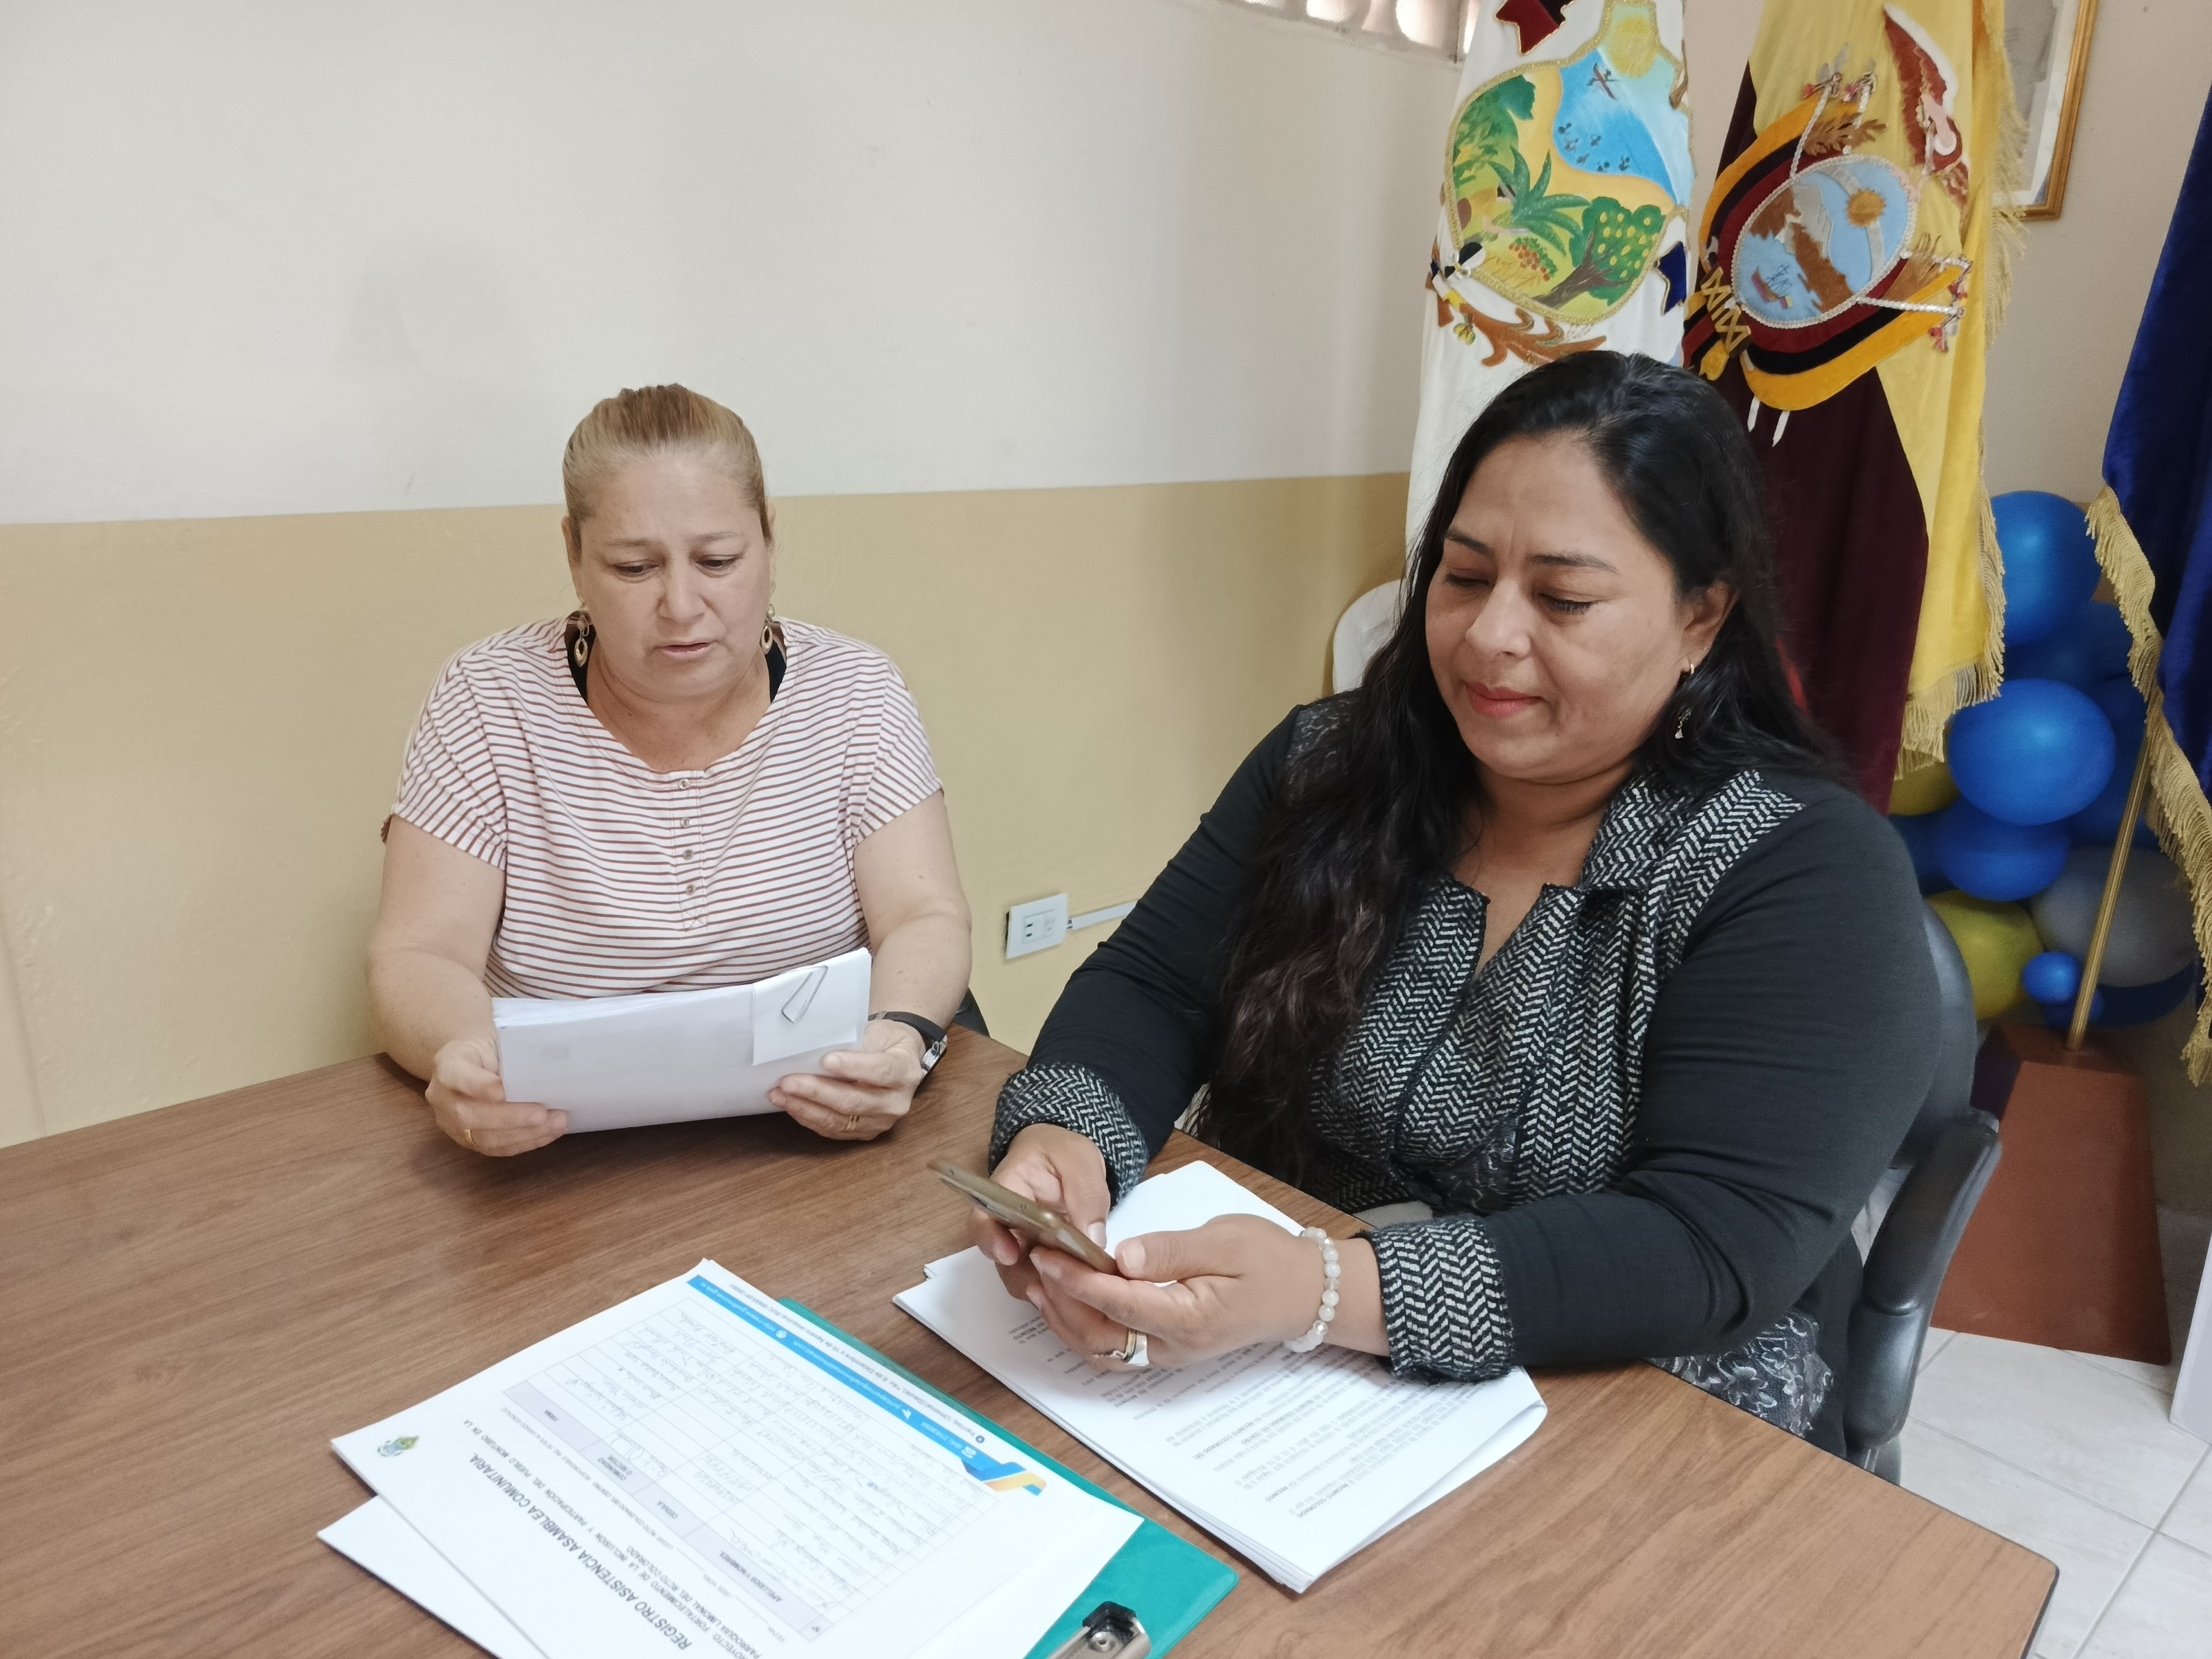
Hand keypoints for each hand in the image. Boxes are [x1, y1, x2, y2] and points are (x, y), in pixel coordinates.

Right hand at [427, 1036, 566, 1156]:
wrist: (474, 1062)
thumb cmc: (490, 1049)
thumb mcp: (495, 1038)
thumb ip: (512, 1052)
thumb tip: (548, 1068)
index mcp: (447, 1064)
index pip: (455, 1074)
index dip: (477, 1085)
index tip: (501, 1089)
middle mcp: (442, 1097)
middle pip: (468, 1114)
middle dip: (509, 1117)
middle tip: (542, 1114)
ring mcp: (452, 1123)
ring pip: (484, 1138)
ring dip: (524, 1134)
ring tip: (555, 1123)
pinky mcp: (469, 1141)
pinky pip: (496, 1148)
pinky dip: (526, 1142)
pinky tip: (548, 1133)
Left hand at [771, 1018, 926, 1141]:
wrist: (899, 1061)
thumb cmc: (885, 1042)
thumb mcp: (878, 1032)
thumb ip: (854, 1043)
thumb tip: (816, 1051)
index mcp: (905, 1072)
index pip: (880, 1071)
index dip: (853, 1067)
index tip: (826, 1060)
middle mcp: (895, 1103)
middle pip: (854, 1101)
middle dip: (817, 1091)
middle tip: (788, 1081)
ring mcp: (880, 1122)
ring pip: (839, 1121)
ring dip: (805, 1108)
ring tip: (779, 1094)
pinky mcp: (863, 1133)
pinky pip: (832, 1130)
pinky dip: (808, 1117)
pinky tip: (790, 1105)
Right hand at [966, 1125, 1118, 1348]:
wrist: (1065, 1159)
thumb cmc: (1065, 1153)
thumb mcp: (1081, 1162)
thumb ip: (1086, 1196)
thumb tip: (1092, 1239)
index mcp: (1006, 1189)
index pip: (983, 1218)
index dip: (990, 1240)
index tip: (1009, 1255)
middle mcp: (1005, 1222)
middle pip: (1000, 1257)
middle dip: (1024, 1275)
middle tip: (1056, 1284)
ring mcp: (1019, 1242)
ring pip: (1019, 1275)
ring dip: (1043, 1287)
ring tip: (1072, 1291)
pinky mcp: (1035, 1257)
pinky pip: (1039, 1279)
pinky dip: (1055, 1290)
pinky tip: (1077, 1291)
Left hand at [1032, 1217, 1333, 1368]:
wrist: (1303, 1293)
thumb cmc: (1269, 1260)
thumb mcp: (1225, 1241)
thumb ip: (1172, 1251)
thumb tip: (1123, 1258)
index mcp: (1189, 1319)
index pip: (1120, 1303)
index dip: (1078, 1280)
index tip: (1049, 1254)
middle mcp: (1174, 1347)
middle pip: (1101, 1337)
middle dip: (1061, 1304)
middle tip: (1035, 1265)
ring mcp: (1169, 1353)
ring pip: (1102, 1349)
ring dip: (1067, 1320)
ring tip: (1041, 1282)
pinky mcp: (1166, 1348)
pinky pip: (1114, 1347)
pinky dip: (1084, 1327)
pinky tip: (1069, 1300)